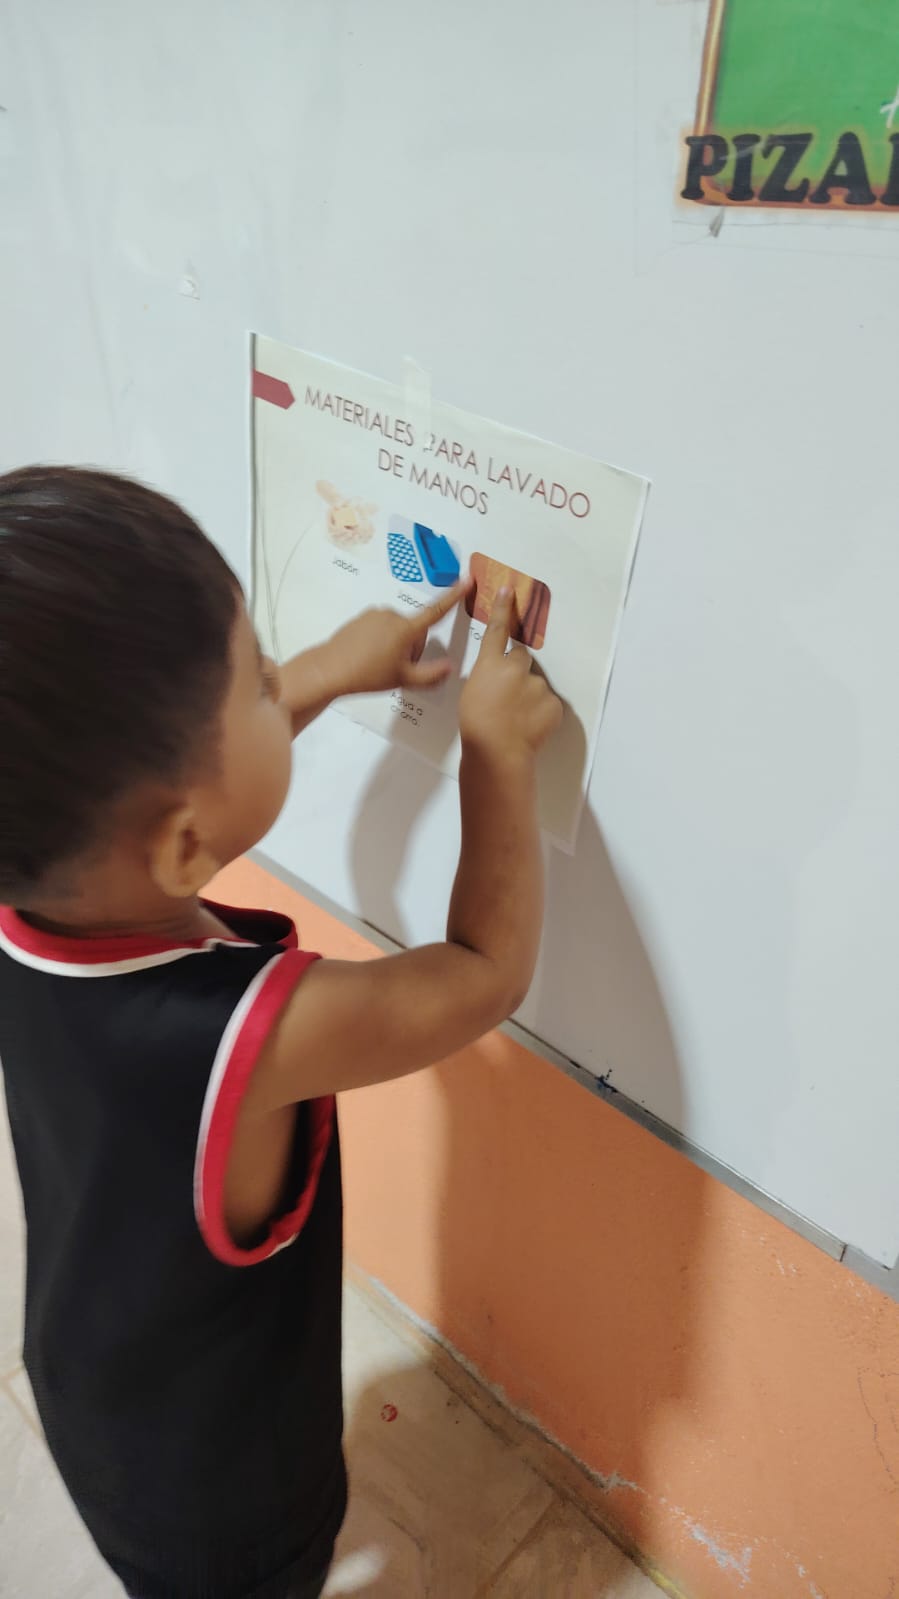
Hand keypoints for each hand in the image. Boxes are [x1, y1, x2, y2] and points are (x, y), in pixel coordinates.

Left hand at [324, 576, 471, 695]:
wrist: (330, 669)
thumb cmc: (368, 674)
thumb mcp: (404, 679)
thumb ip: (431, 675)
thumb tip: (451, 667)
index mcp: (406, 628)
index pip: (437, 610)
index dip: (455, 595)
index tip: (467, 578)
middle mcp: (392, 615)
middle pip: (416, 630)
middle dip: (414, 647)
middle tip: (399, 668)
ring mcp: (376, 614)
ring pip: (399, 629)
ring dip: (397, 644)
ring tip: (381, 664)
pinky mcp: (363, 617)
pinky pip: (382, 627)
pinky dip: (382, 640)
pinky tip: (370, 656)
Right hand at [460, 588, 562, 760]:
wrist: (496, 751)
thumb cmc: (476, 726)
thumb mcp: (471, 693)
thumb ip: (487, 678)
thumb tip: (500, 679)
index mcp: (489, 665)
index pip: (496, 630)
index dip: (502, 609)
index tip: (508, 590)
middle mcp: (515, 668)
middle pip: (521, 659)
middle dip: (517, 672)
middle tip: (507, 697)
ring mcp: (537, 685)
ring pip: (535, 684)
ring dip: (528, 696)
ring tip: (515, 719)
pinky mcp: (553, 703)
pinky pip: (547, 703)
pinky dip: (540, 713)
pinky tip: (528, 726)